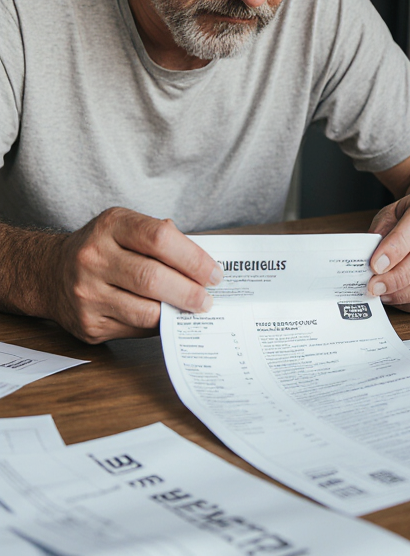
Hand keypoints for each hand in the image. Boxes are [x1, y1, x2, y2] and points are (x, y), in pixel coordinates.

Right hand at [46, 207, 221, 343]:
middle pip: (153, 278)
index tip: (214, 274)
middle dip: (190, 292)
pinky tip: (166, 318)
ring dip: (177, 312)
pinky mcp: (87, 323)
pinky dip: (157, 325)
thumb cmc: (103, 248)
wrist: (49, 272)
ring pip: (145, 310)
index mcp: (111, 226)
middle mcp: (93, 257)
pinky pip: (134, 328)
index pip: (160, 238)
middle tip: (208, 299)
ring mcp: (86, 293)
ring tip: (193, 309)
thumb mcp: (126, 227)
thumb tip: (205, 267)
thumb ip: (163, 239)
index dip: (194, 258)